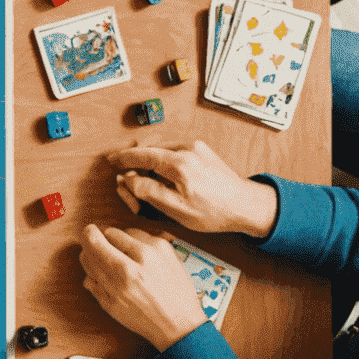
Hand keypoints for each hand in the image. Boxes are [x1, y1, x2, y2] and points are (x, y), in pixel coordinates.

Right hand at [79, 225, 207, 349]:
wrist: (180, 322)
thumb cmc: (146, 318)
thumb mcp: (111, 306)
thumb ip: (94, 279)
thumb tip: (84, 257)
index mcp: (121, 274)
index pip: (93, 239)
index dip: (86, 239)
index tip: (88, 242)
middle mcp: (139, 257)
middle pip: (108, 232)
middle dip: (105, 245)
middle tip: (109, 260)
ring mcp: (155, 249)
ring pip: (126, 231)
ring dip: (122, 244)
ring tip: (128, 262)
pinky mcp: (167, 247)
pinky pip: (143, 236)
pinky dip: (138, 246)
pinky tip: (142, 262)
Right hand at [107, 140, 278, 236]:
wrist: (246, 205)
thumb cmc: (215, 211)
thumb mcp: (176, 209)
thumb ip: (148, 192)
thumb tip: (129, 179)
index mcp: (178, 163)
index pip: (141, 155)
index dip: (123, 159)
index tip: (111, 161)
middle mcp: (186, 149)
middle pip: (148, 152)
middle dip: (136, 170)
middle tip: (132, 192)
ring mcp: (195, 147)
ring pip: (159, 152)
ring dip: (149, 168)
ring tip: (149, 191)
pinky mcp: (200, 150)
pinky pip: (172, 152)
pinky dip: (162, 164)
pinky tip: (164, 182)